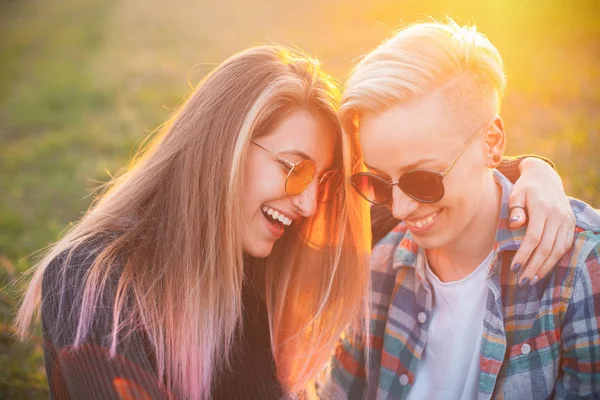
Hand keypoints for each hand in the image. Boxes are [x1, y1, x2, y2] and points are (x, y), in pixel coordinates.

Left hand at [508, 157, 575, 284]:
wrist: (545, 177)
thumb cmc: (525, 188)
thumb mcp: (516, 194)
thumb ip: (515, 209)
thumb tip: (515, 224)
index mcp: (542, 208)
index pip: (534, 237)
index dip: (525, 254)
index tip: (514, 268)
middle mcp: (557, 215)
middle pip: (547, 247)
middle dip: (534, 266)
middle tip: (522, 281)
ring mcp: (566, 220)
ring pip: (558, 250)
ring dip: (545, 267)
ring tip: (531, 280)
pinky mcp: (571, 224)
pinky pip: (565, 246)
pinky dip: (555, 260)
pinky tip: (543, 269)